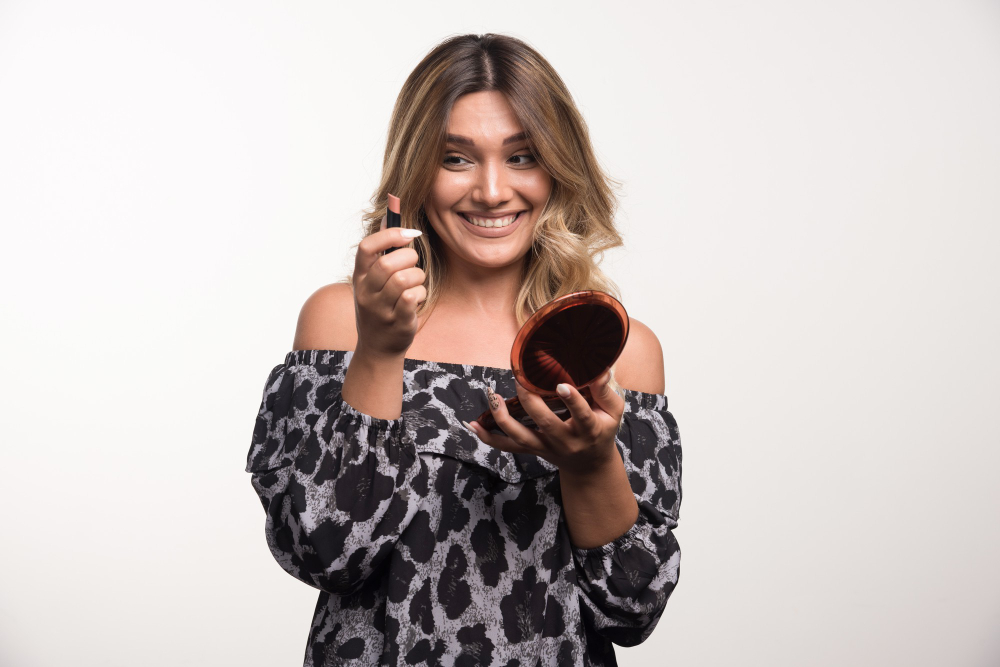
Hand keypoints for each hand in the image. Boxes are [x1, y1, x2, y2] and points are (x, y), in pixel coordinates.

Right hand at [351, 215, 424, 357]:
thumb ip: (381, 251)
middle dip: (409, 258)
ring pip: (404, 280)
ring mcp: (379, 309)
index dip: (390, 235)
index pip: (366, 247)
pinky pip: (412, 297)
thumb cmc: (380, 307)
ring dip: (417, 277)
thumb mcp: (373, 280)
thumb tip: (389, 216)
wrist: (377, 348)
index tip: (410, 233)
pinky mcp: (396, 322)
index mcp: (359, 277)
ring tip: (415, 283)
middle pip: (387, 264)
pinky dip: (420, 294)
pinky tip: (416, 299)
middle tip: (414, 263)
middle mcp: (365, 293)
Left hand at [467, 372, 625, 476]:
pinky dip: (488, 438)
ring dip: (502, 418)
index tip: (561, 385)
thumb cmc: (602, 431)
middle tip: (520, 379)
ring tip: (493, 397)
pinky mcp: (532, 450)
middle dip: (530, 401)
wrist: (590, 465)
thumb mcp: (613, 413)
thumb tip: (599, 369)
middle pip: (544, 423)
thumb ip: (606, 392)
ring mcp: (545, 447)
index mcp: (588, 430)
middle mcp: (565, 441)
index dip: (571, 401)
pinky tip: (472, 425)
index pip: (581, 415)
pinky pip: (507, 446)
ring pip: (521, 437)